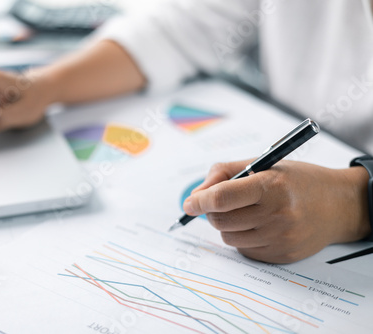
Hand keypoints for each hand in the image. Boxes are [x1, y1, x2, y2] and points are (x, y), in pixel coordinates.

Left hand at [183, 160, 370, 262]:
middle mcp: (277, 214)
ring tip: (245, 212)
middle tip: (222, 202)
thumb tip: (196, 194)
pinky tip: (259, 225)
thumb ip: (225, 173)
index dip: (198, 200)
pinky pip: (243, 250)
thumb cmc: (298, 181)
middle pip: (220, 219)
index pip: (221, 198)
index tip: (190, 203)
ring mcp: (280, 238)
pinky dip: (242, 238)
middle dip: (212, 210)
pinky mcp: (281, 256)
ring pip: (228, 237)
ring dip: (227, 224)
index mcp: (271, 185)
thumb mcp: (264, 164)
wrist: (339, 205)